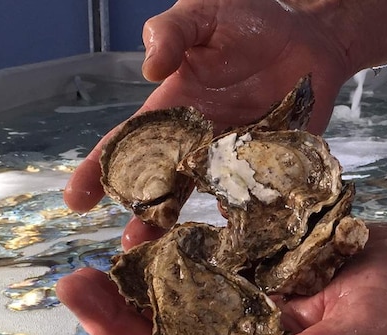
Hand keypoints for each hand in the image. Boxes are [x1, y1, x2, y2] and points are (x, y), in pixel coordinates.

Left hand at [55, 225, 386, 334]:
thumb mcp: (358, 328)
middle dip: (116, 326)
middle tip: (77, 289)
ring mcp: (237, 300)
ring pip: (166, 306)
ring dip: (124, 291)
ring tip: (86, 269)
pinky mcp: (242, 264)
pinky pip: (191, 264)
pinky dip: (161, 251)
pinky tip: (137, 230)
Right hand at [63, 0, 353, 242]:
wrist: (310, 37)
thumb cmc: (248, 21)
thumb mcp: (202, 15)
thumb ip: (172, 32)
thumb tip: (151, 69)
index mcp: (173, 111)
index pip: (129, 143)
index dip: (100, 170)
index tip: (76, 199)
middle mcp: (200, 142)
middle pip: (165, 185)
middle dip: (144, 216)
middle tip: (129, 248)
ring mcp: (237, 158)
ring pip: (208, 200)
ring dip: (194, 228)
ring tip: (178, 259)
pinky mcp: (275, 166)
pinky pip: (260, 196)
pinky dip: (250, 217)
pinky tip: (239, 240)